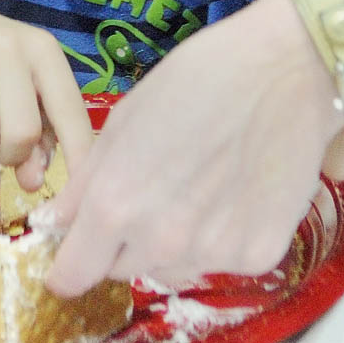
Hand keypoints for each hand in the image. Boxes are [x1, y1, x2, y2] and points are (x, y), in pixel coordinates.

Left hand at [41, 0, 343, 295]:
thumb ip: (87, 180)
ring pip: (173, 268)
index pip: (73, 275)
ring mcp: (212, 253)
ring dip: (173, 243)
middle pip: (123, 268)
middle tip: (154, 190)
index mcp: (114, 205)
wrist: (283, 67)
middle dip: (126, 240)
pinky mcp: (258, 254)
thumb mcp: (125, 117)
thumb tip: (60, 221)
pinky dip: (223, 237)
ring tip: (198, 186)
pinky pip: (222, 261)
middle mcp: (159, 242)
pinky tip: (236, 190)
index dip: (71, 261)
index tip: (80, 249)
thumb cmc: (197, 77)